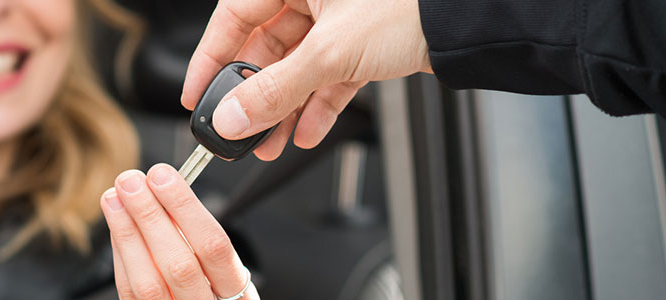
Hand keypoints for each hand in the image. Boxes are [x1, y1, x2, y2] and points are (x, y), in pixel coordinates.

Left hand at [100, 164, 257, 299]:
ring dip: (127, 234)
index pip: (213, 245)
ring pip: (149, 284)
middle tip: (130, 182)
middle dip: (150, 216)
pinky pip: (131, 293)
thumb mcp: (222, 267)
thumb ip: (197, 235)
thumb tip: (162, 190)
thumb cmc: (215, 288)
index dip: (185, 208)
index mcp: (236, 291)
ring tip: (114, 199)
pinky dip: (122, 256)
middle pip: (179, 264)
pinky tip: (117, 228)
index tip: (163, 176)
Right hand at [181, 0, 432, 160]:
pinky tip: (307, 132)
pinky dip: (317, 105)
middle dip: (254, 96)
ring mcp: (338, 18)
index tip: (197, 94)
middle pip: (265, 47)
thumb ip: (274, 90)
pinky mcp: (363, 42)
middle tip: (238, 129)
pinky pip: (327, 76)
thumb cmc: (409, 6)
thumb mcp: (329, 53)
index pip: (233, 16)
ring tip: (271, 143)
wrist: (469, 23)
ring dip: (283, 108)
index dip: (210, 57)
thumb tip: (231, 117)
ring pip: (296, 67)